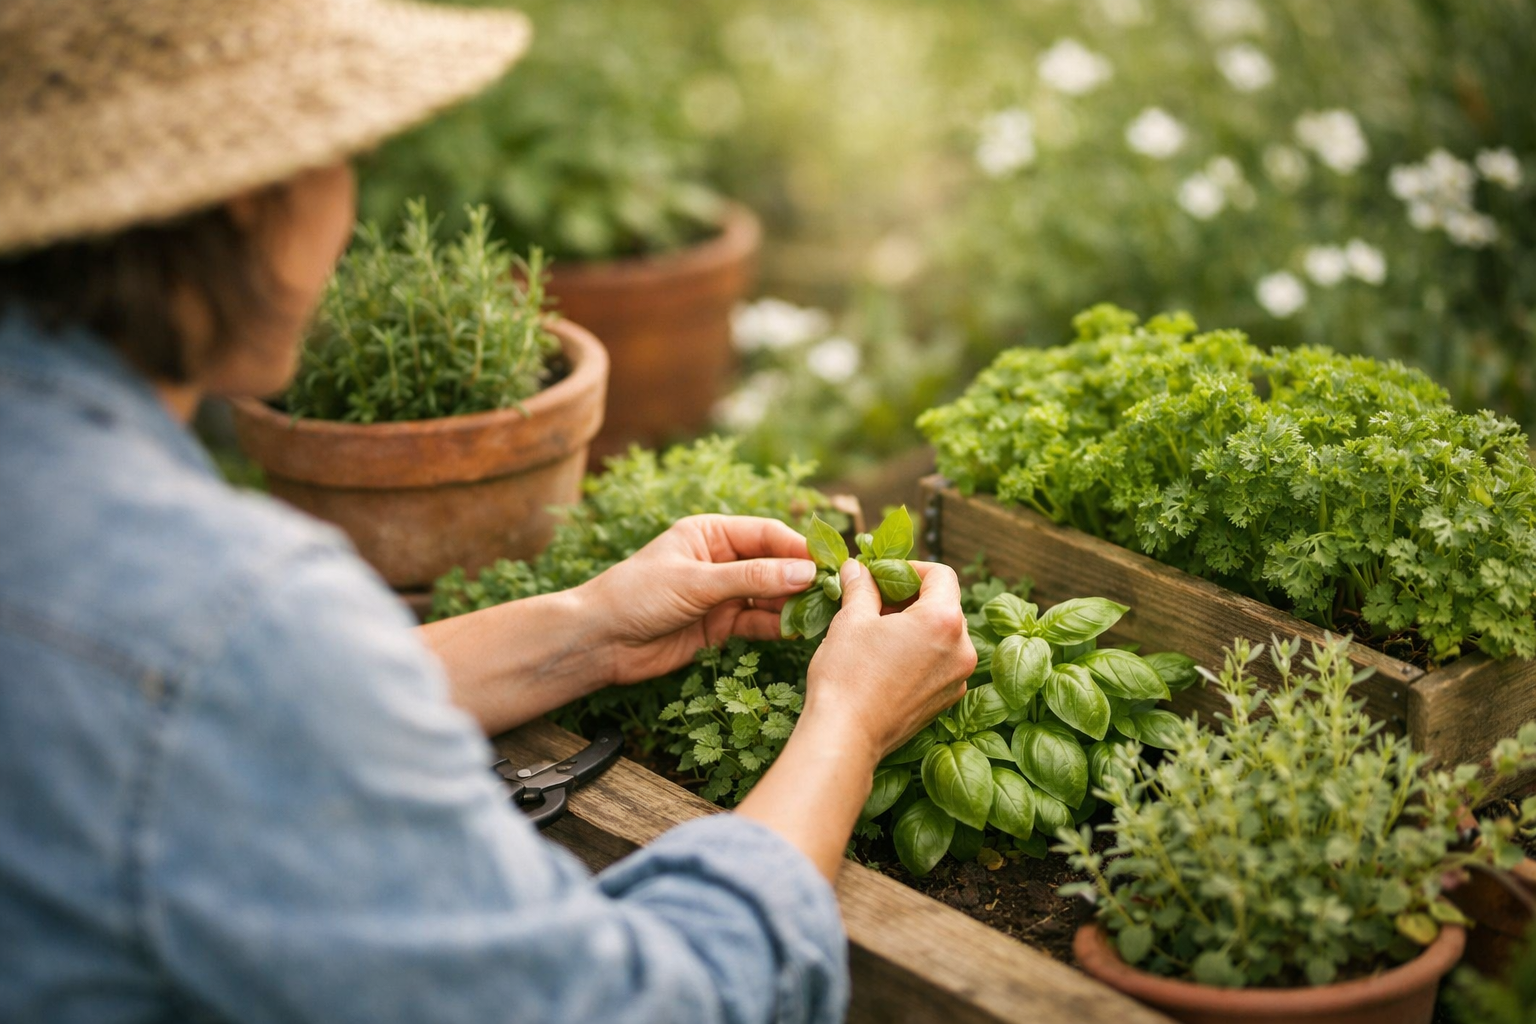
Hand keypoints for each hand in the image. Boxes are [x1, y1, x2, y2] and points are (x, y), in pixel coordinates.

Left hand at [579, 515, 818, 684]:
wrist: (599, 641)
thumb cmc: (636, 596)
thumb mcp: (696, 582)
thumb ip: (752, 578)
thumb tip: (804, 572)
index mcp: (711, 533)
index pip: (767, 534)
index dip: (799, 549)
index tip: (828, 564)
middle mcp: (720, 560)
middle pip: (774, 565)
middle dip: (802, 579)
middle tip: (834, 593)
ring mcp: (721, 594)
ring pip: (769, 596)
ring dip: (793, 606)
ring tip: (821, 616)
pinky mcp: (720, 626)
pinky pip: (757, 622)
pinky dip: (776, 627)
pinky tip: (796, 632)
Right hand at [802, 558, 976, 763]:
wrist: (846, 736)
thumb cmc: (847, 676)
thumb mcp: (851, 620)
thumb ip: (861, 587)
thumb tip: (857, 568)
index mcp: (944, 620)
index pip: (941, 575)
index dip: (910, 569)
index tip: (883, 575)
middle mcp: (963, 648)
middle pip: (945, 604)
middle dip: (911, 597)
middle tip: (876, 600)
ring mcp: (958, 677)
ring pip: (943, 635)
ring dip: (916, 625)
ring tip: (878, 632)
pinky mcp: (947, 699)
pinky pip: (941, 662)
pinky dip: (921, 652)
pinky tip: (887, 659)